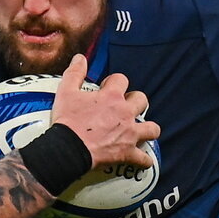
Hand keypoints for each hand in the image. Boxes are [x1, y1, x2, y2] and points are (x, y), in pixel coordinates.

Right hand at [51, 55, 160, 169]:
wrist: (68, 149)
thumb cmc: (67, 121)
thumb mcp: (66, 92)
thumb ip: (75, 73)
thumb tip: (80, 58)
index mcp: (112, 96)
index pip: (122, 79)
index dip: (114, 82)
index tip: (106, 87)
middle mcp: (125, 113)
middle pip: (141, 100)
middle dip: (135, 101)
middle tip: (124, 108)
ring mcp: (129, 133)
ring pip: (152, 128)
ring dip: (148, 128)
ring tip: (141, 130)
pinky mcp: (127, 153)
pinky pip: (144, 158)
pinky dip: (143, 160)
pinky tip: (142, 160)